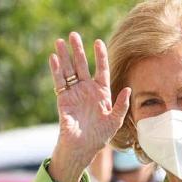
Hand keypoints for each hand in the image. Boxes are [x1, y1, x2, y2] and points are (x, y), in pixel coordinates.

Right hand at [48, 32, 131, 181]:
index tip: (98, 42)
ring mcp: (74, 93)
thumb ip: (121, 105)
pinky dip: (56, 70)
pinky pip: (59, 82)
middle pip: (82, 65)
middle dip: (78, 50)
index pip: (101, 70)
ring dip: (64, 56)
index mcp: (102, 93)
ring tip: (60, 41)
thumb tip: (128, 89)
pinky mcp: (63, 99)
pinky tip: (54, 58)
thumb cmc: (100, 136)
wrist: (83, 147)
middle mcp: (87, 90)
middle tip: (73, 34)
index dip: (100, 56)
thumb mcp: (115, 121)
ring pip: (69, 70)